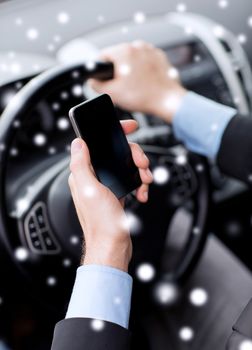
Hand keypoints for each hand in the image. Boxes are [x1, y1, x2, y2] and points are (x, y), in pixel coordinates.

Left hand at [68, 120, 152, 271]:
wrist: (113, 246)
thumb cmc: (101, 223)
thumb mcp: (89, 190)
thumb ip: (81, 165)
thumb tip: (77, 143)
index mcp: (84, 174)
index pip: (96, 144)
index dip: (113, 133)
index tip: (129, 127)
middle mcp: (94, 178)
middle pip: (117, 154)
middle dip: (134, 156)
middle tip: (143, 164)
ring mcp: (106, 186)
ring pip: (127, 166)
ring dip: (140, 170)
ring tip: (146, 180)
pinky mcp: (116, 194)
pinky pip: (131, 181)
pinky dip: (139, 185)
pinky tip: (142, 193)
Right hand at [89, 41, 186, 122]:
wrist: (168, 101)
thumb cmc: (143, 97)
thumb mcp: (112, 93)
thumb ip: (96, 84)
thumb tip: (93, 80)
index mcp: (123, 51)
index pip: (102, 56)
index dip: (101, 70)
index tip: (105, 80)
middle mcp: (137, 46)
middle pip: (118, 57)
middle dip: (118, 71)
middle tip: (123, 87)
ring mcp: (150, 50)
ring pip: (132, 59)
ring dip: (130, 70)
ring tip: (136, 86)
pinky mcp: (160, 57)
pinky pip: (145, 62)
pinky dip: (143, 70)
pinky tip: (145, 83)